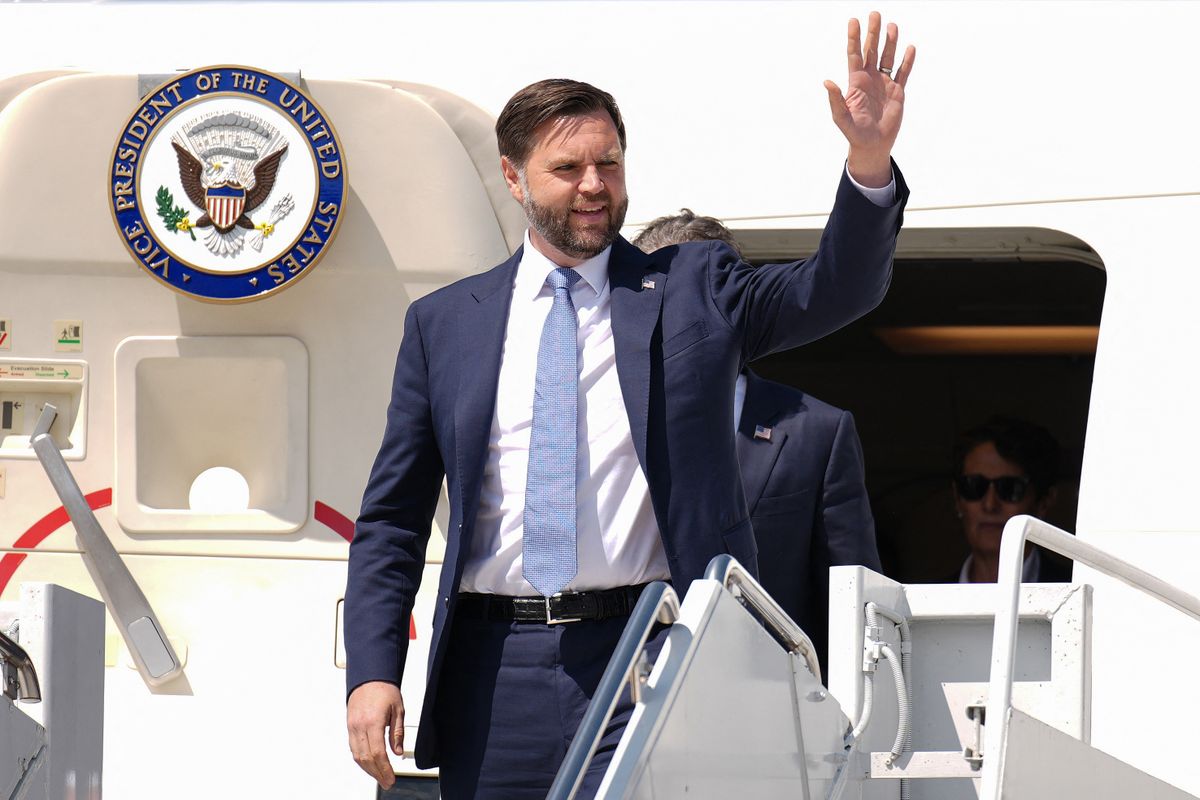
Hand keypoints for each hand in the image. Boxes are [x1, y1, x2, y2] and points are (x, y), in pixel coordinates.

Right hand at [347, 681, 404, 789]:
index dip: (385, 769)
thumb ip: (397, 733)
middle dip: (377, 773)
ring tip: (379, 777)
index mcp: (373, 722)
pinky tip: (369, 765)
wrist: (369, 677)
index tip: (391, 778)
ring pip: (357, 755)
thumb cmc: (384, 690)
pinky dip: (361, 760)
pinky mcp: (349, 726)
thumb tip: (397, 752)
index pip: (378, 753)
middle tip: (387, 782)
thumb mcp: (398, 709)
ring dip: (368, 769)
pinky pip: (353, 748)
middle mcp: (360, 726)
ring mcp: (352, 727)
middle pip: (367, 758)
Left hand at [824, 11, 915, 186]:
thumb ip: (836, 100)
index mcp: (855, 82)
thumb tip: (826, 82)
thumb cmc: (854, 133)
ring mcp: (884, 84)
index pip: (854, 55)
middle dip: (873, 33)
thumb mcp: (842, 118)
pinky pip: (903, 73)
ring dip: (890, 42)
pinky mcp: (897, 92)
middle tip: (874, 14)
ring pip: (888, 58)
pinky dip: (907, 61)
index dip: (853, 38)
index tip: (853, 21)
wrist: (872, 145)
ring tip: (892, 25)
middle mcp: (870, 79)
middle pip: (872, 51)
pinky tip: (909, 48)